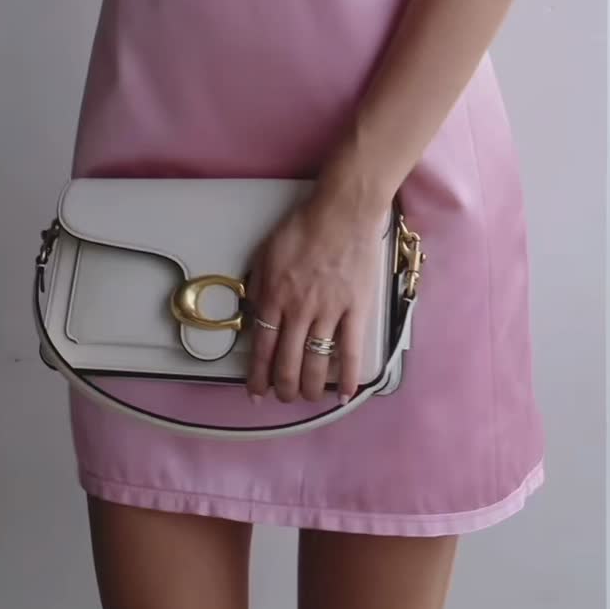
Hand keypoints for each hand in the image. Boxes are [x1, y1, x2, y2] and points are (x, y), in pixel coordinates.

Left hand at [244, 185, 389, 405]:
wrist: (343, 211)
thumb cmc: (304, 226)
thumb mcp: (266, 252)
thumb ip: (258, 284)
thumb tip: (253, 312)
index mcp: (275, 296)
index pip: (262, 347)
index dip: (258, 376)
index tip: (257, 392)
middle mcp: (299, 310)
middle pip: (288, 363)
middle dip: (283, 388)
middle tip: (283, 397)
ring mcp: (329, 312)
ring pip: (316, 364)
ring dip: (310, 389)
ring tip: (307, 397)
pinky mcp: (356, 311)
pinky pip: (351, 352)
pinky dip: (348, 378)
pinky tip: (345, 394)